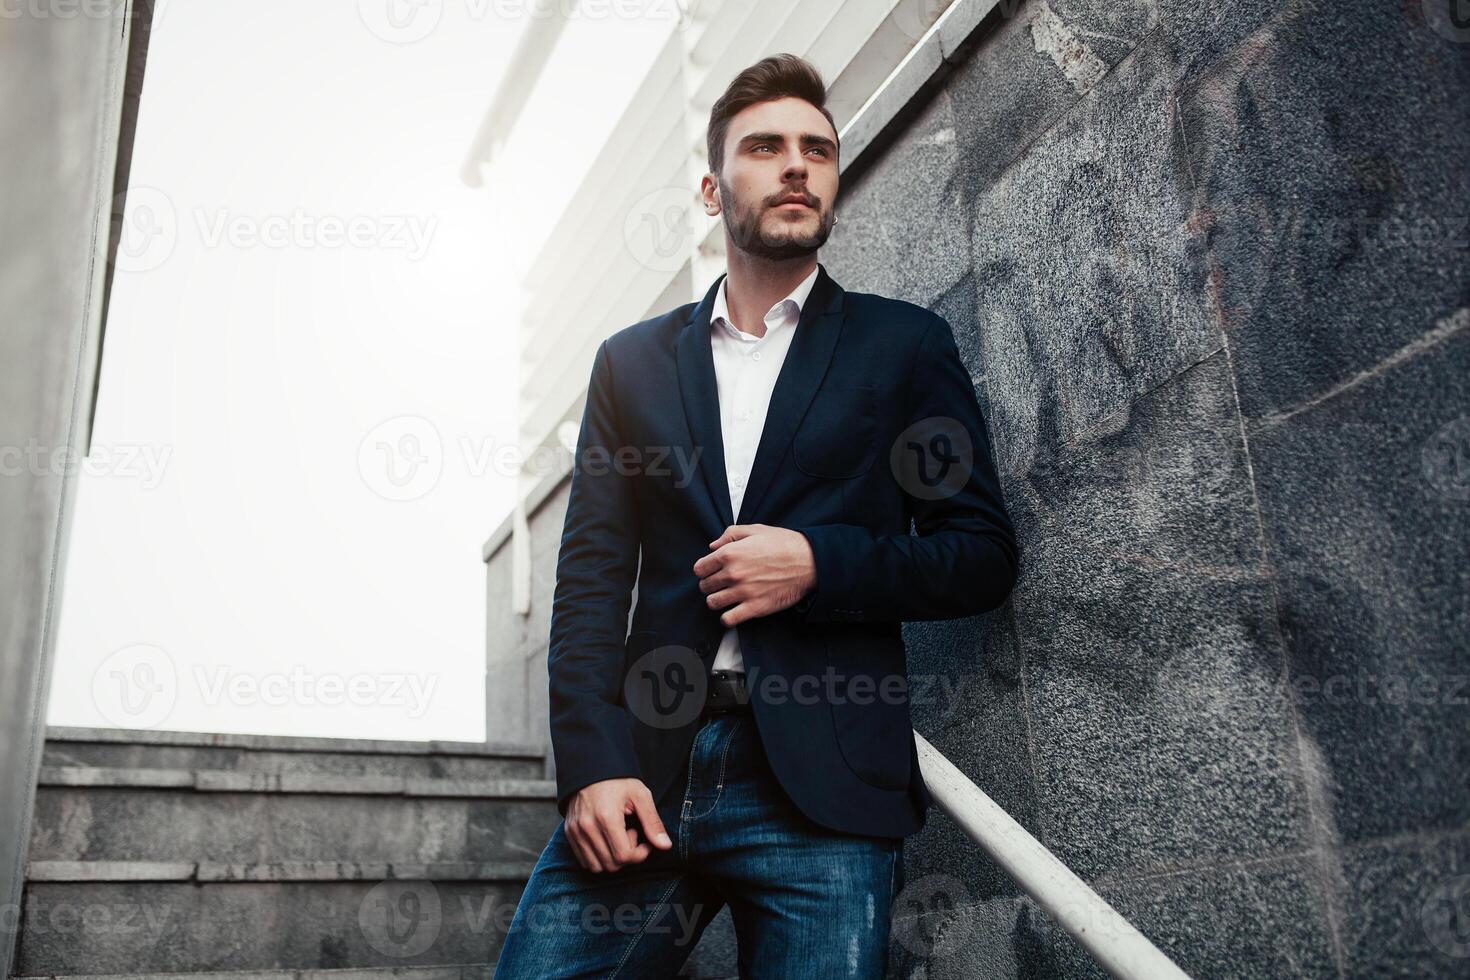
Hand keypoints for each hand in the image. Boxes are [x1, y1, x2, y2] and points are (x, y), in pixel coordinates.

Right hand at [564, 777, 672, 871]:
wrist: (592, 768)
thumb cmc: (618, 780)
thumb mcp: (640, 796)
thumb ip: (653, 823)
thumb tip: (665, 846)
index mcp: (607, 817)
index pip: (624, 856)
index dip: (639, 853)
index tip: (644, 840)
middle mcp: (587, 827)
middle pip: (611, 864)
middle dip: (627, 856)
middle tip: (631, 834)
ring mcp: (575, 831)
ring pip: (596, 867)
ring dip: (612, 859)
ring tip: (618, 837)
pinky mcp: (569, 832)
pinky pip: (584, 861)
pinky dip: (598, 857)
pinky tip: (606, 839)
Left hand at [693, 524, 816, 626]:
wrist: (809, 561)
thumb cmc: (784, 544)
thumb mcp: (755, 530)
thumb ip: (730, 535)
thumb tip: (713, 546)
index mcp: (730, 553)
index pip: (699, 568)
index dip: (704, 570)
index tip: (710, 572)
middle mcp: (733, 573)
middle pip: (705, 586)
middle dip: (710, 585)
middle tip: (721, 584)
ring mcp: (743, 592)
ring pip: (713, 603)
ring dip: (717, 601)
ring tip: (726, 597)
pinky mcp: (755, 607)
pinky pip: (728, 620)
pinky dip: (727, 618)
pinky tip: (734, 611)